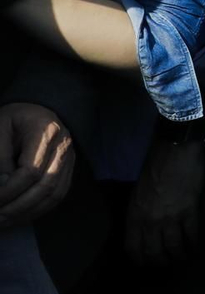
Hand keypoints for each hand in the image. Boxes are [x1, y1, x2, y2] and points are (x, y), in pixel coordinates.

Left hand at [0, 103, 73, 226]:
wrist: (36, 110)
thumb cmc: (13, 119)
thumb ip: (0, 157)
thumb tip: (2, 187)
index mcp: (46, 130)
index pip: (31, 170)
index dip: (9, 190)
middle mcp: (64, 145)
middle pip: (46, 185)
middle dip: (19, 207)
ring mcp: (69, 158)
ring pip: (55, 194)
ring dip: (29, 212)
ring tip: (5, 221)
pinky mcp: (69, 168)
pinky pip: (59, 194)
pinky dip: (39, 209)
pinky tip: (21, 215)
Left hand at [124, 138, 204, 264]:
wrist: (175, 151)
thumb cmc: (155, 168)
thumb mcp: (138, 193)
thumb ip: (141, 212)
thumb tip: (148, 228)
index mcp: (134, 215)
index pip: (133, 248)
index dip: (140, 260)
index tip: (146, 264)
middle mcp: (149, 221)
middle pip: (153, 252)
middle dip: (160, 262)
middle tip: (167, 265)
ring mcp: (170, 217)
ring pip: (173, 247)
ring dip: (178, 256)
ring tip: (182, 259)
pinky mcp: (189, 211)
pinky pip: (191, 234)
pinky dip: (193, 243)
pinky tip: (195, 246)